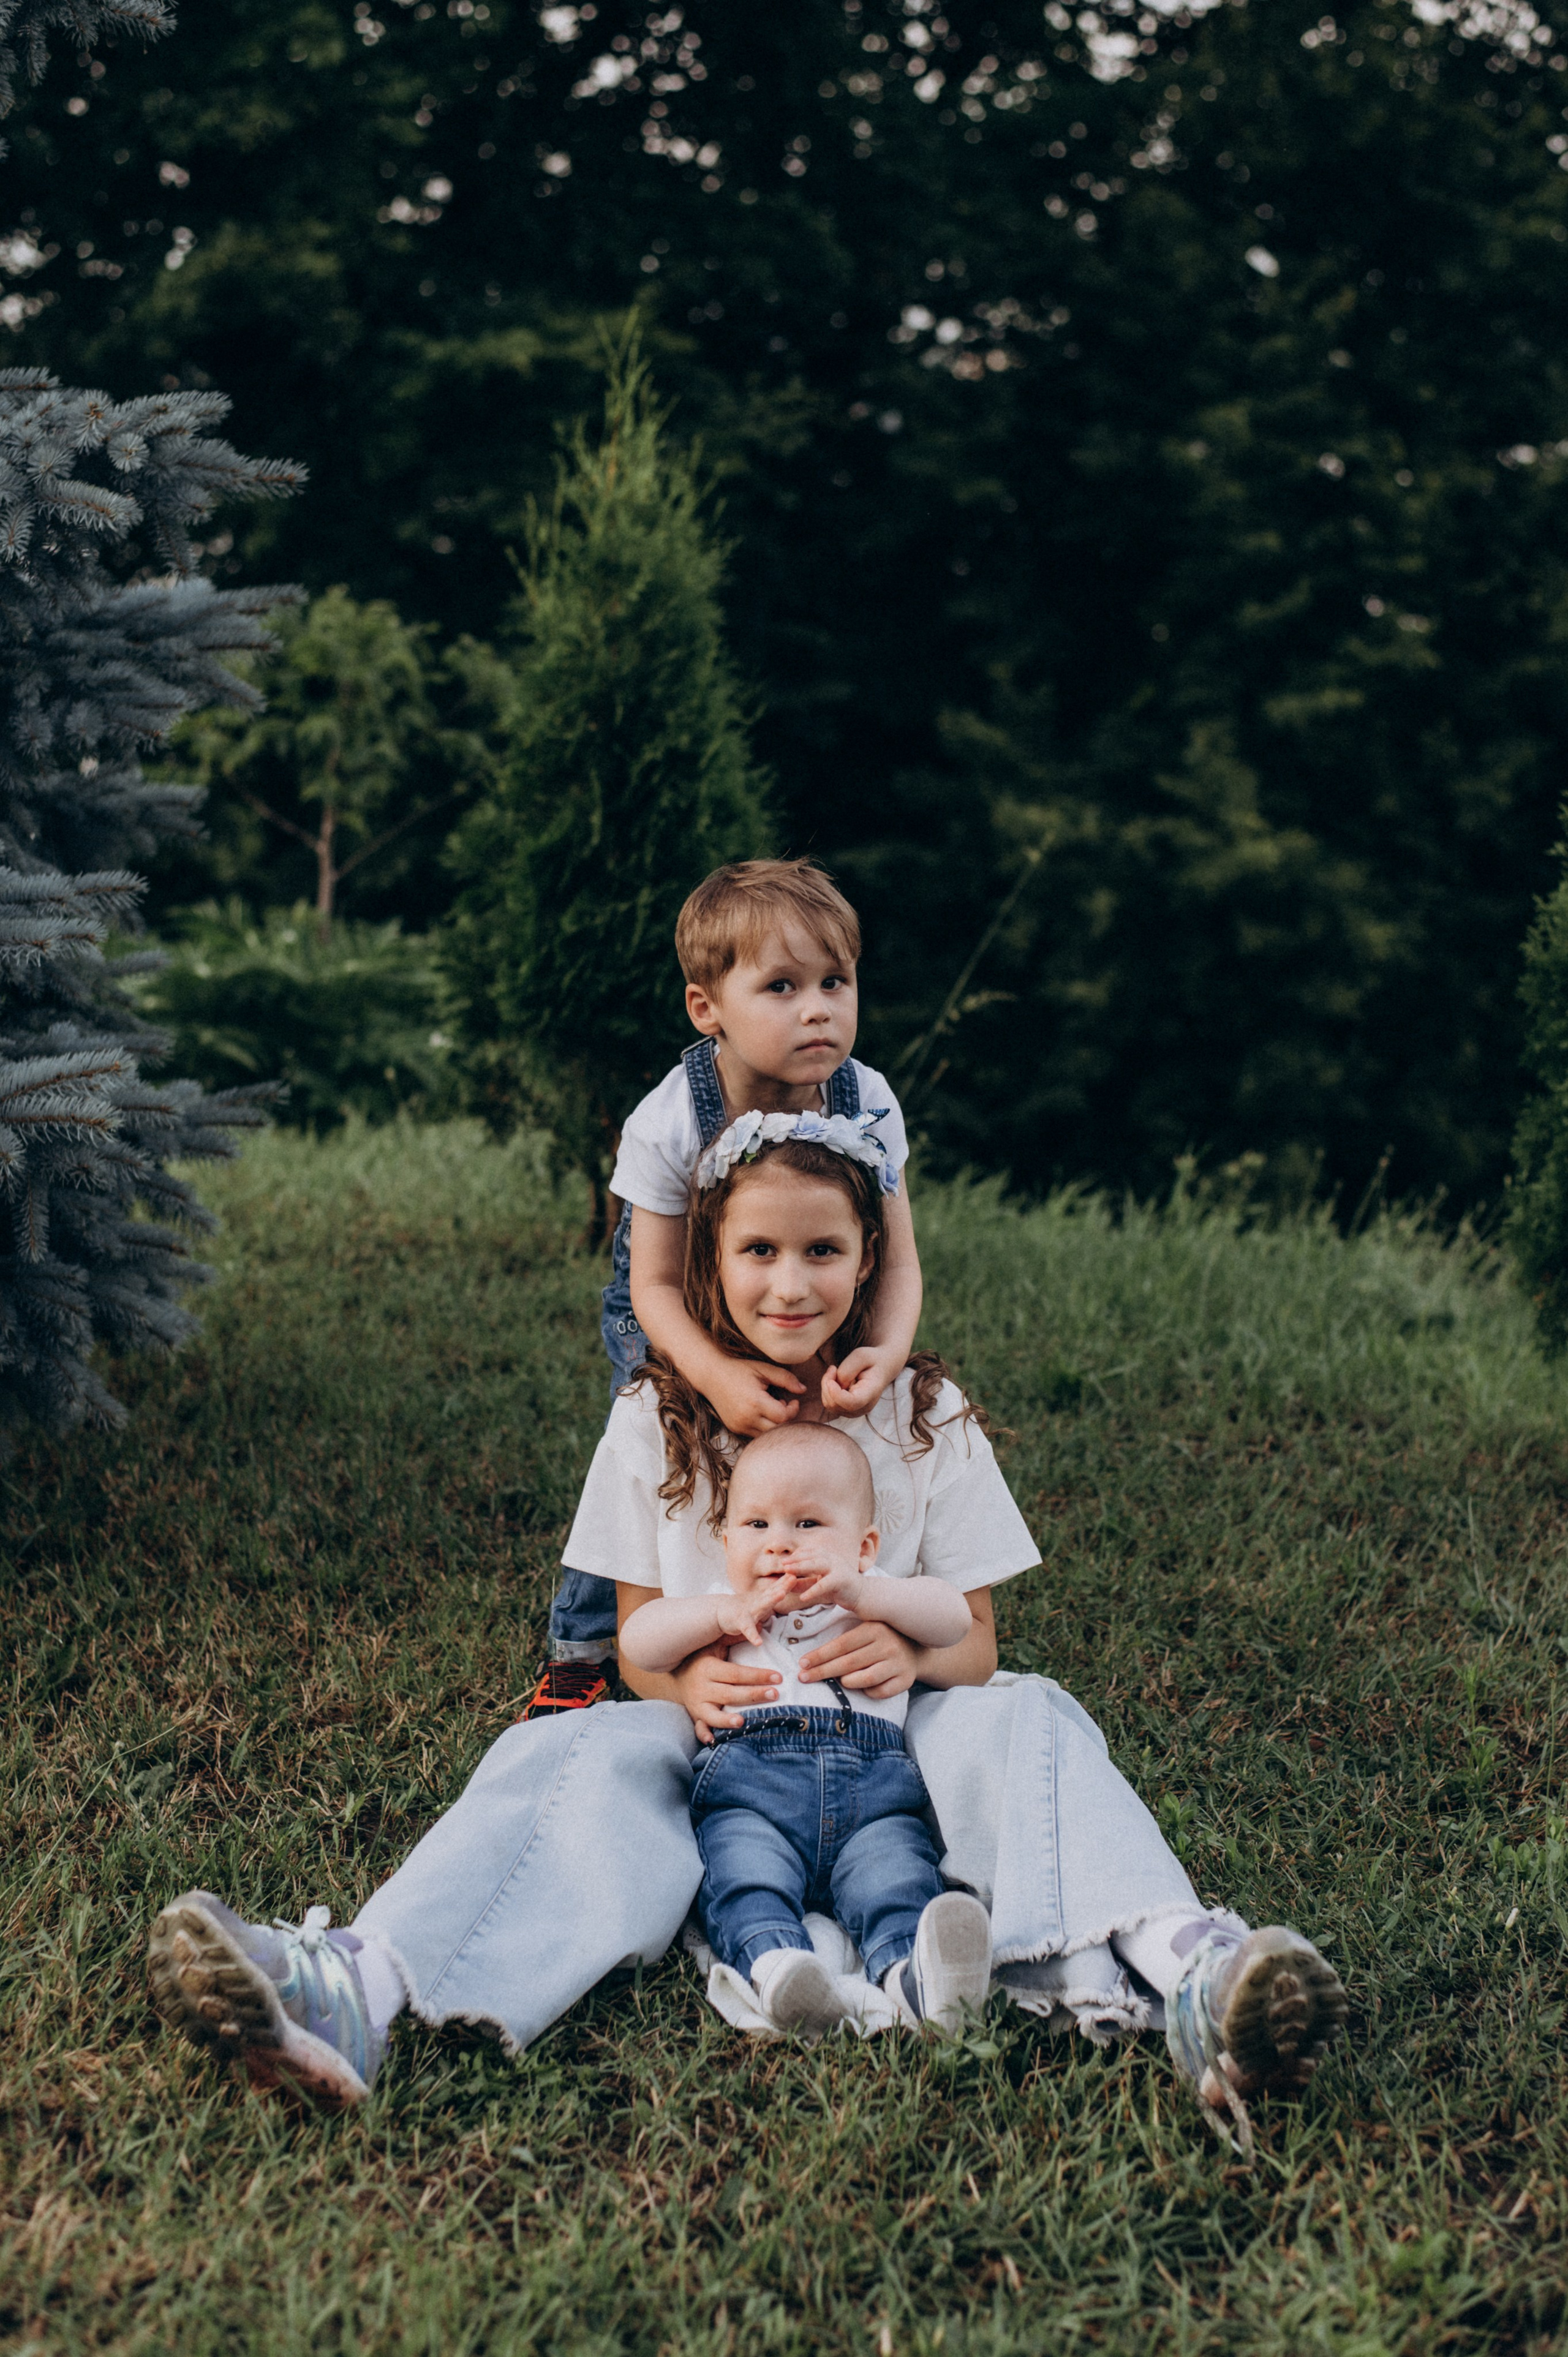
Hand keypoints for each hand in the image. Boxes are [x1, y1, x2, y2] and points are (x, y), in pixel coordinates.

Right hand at [671, 1642, 780, 1742]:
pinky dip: (705, 1735)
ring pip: (713, 1714)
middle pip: (729, 1693)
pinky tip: (714, 1741)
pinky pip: (699, 1728)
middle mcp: (702, 1687)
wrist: (677, 1675)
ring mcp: (697, 1704)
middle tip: (775, 1695)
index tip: (777, 1677)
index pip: (736, 1674)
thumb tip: (757, 1626)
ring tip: (744, 1721)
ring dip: (727, 1719)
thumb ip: (733, 1638)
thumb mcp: (715, 1645)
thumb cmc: (702, 1658)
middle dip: (753, 1695)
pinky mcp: (695, 1716)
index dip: (757, 1675)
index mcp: (709, 1668)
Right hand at [705, 1357, 806, 1438]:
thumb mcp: (763, 1369)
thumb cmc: (739, 1370)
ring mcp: (739, 1425)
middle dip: (787, 1419)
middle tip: (785, 1405)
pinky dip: (764, 1428)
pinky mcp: (735, 1429)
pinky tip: (763, 1413)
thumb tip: (803, 1389)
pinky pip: (756, 1435)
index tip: (793, 1400)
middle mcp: (746, 1418)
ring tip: (773, 1409)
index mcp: (755, 1402)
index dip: (793, 1410)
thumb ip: (786, 1378)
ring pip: (767, 1436)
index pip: (783, 1417)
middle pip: (777, 1430)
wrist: (711, 1375)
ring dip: (776, 1425)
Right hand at [712, 1578, 793, 1647]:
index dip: (788, 1580)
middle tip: (794, 1577)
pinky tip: (758, 1642)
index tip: (799, 1571)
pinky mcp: (740, 1623)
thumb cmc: (743, 1607)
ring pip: (762, 1605)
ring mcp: (749, 1611)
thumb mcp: (759, 1599)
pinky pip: (748, 1630)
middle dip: (783, 1586)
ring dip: (771, 1599)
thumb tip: (787, 1586)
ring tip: (780, 1594)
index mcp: (762, 1598)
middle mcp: (757, 1602)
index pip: (777, 1587)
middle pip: (772, 1592)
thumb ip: (772, 1593)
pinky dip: (753, 1635)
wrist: (720, 1611)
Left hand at [786, 1558, 863, 1612]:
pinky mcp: (841, 1580)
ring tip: (788, 1574)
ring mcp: (838, 1568)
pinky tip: (803, 1597)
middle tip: (783, 1564)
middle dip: (796, 1559)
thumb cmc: (839, 1588)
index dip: (797, 1554)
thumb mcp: (819, 1584)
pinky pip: (825, 1584)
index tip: (785, 1561)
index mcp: (828, 1557)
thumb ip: (804, 1583)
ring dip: (801, 1568)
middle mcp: (832, 1559)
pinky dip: (813, 1590)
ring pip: (817, 1565)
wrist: (861, 1595)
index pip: (810, 1551)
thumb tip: (787, 1584)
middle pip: (811, 1556)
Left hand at [799, 1620, 918, 1702]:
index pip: (841, 1645)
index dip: (820, 1655)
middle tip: (803, 1677)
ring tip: (838, 1682)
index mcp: (874, 1628)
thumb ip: (845, 1639)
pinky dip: (867, 1692)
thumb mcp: (866, 1630)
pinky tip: (862, 1687)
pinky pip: (880, 1692)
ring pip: (865, 1679)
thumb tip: (811, 1657)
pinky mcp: (906, 1680)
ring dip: (847, 1682)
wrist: (916, 1650)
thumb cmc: (881, 1640)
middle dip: (823, 1671)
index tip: (802, 1663)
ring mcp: (898, 1663)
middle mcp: (888, 1645)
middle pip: (849, 1663)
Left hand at [820, 1344, 901, 1419]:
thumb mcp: (861, 1356)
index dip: (836, 1394)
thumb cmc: (872, 1360)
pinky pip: (829, 1404)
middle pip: (836, 1404)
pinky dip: (827, 1391)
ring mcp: (855, 1412)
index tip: (831, 1378)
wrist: (881, 1368)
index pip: (851, 1403)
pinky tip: (834, 1381)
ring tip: (834, 1372)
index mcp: (871, 1393)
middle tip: (833, 1368)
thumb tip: (836, 1385)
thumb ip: (847, 1370)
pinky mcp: (847, 1410)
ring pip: (830, 1405)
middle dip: (828, 1385)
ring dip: (826, 1387)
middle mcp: (863, 1407)